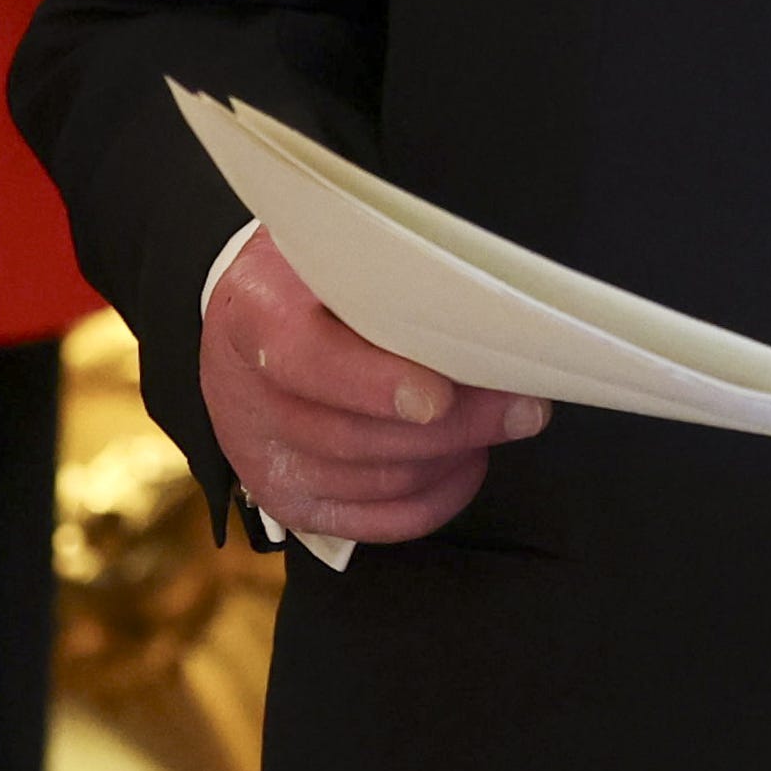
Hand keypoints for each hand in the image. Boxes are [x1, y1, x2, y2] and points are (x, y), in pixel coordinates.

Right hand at [206, 226, 544, 542]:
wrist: (256, 318)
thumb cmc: (319, 276)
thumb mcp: (343, 249)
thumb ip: (400, 279)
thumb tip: (493, 317)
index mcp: (254, 315)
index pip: (305, 359)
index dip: (374, 384)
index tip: (438, 395)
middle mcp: (245, 396)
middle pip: (355, 436)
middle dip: (456, 425)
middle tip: (525, 405)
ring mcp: (263, 456)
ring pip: (379, 480)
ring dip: (455, 454)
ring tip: (501, 418)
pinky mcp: (290, 501)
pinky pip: (379, 521)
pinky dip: (439, 495)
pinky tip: (469, 459)